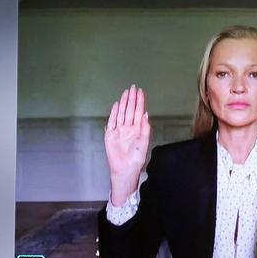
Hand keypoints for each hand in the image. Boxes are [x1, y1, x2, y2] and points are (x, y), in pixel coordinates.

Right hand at [104, 85, 150, 205]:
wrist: (125, 169)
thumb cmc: (136, 159)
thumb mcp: (144, 143)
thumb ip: (145, 129)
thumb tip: (146, 114)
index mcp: (138, 129)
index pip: (139, 112)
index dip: (140, 102)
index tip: (141, 92)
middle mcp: (128, 128)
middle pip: (130, 110)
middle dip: (132, 99)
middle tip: (133, 87)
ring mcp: (119, 130)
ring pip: (122, 113)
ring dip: (124, 103)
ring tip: (126, 92)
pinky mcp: (110, 134)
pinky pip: (112, 121)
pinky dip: (114, 112)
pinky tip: (117, 104)